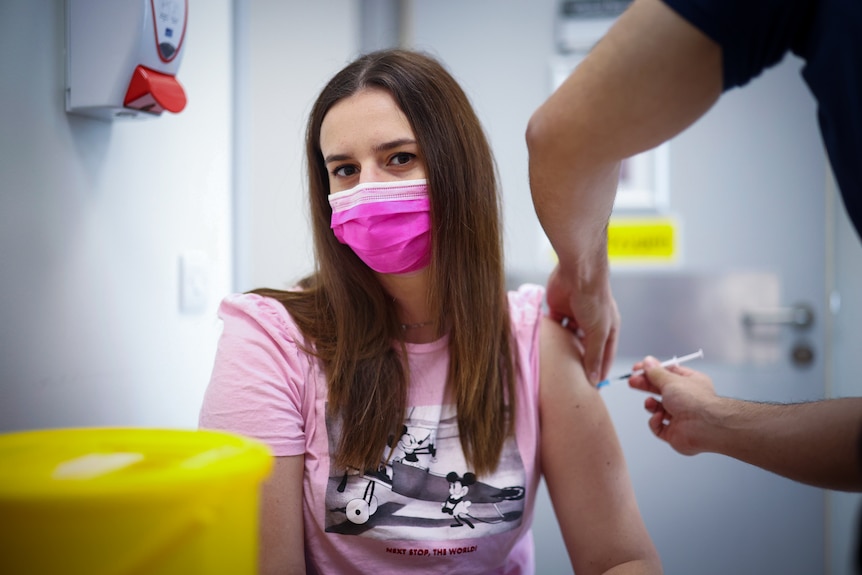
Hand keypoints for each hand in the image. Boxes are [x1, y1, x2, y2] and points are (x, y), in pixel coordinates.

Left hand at [545, 262, 619, 384]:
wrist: (578, 271)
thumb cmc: (594, 298)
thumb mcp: (598, 332)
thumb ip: (594, 355)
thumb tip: (595, 379)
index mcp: (608, 329)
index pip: (604, 356)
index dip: (599, 372)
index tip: (591, 390)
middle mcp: (592, 324)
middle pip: (584, 348)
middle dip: (578, 362)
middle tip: (569, 381)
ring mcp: (574, 316)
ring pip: (566, 339)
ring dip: (561, 349)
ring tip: (554, 367)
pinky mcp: (558, 309)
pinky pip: (552, 327)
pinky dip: (549, 336)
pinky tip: (543, 348)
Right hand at [628, 356, 717, 455]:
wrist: (705, 427)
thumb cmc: (695, 402)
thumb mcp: (671, 381)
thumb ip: (656, 372)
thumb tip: (647, 362)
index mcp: (690, 383)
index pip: (668, 373)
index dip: (651, 370)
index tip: (637, 368)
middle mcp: (686, 399)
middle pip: (660, 390)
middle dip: (645, 385)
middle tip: (632, 382)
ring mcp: (680, 417)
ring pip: (657, 408)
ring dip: (650, 404)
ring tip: (650, 403)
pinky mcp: (674, 433)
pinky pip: (658, 426)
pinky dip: (656, 421)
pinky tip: (660, 417)